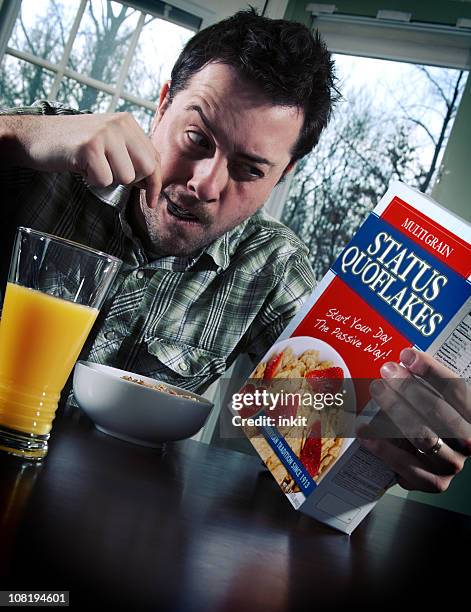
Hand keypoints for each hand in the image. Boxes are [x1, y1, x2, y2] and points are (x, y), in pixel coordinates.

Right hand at [3, 113, 160, 207]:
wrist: (36, 136)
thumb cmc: (75, 145)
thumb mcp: (109, 144)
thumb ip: (132, 157)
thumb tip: (154, 184)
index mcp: (128, 122)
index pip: (155, 158)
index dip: (155, 183)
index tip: (152, 200)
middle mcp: (120, 123)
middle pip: (147, 169)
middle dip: (132, 182)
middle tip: (109, 174)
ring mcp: (104, 133)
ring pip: (126, 177)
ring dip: (108, 180)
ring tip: (92, 165)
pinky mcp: (89, 146)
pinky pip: (104, 180)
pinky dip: (92, 181)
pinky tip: (82, 167)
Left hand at [358, 348, 470, 492]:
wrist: (437, 459)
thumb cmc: (433, 420)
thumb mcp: (436, 399)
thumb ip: (424, 383)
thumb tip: (399, 361)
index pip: (455, 389)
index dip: (431, 371)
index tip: (407, 356)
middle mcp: (469, 441)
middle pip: (438, 412)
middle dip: (409, 389)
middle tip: (386, 372)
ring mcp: (452, 464)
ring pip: (423, 438)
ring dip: (396, 412)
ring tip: (376, 392)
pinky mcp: (434, 483)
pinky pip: (407, 466)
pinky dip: (383, 448)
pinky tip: (365, 432)